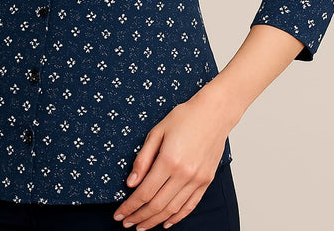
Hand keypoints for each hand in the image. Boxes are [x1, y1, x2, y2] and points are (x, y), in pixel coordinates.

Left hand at [112, 89, 232, 229]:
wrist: (214, 114)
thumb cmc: (185, 117)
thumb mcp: (157, 132)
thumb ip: (143, 158)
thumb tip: (131, 182)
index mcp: (168, 160)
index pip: (144, 192)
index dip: (130, 206)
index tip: (119, 214)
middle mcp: (184, 174)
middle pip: (157, 205)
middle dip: (139, 217)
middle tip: (127, 223)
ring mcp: (197, 180)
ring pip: (172, 209)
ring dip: (155, 221)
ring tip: (142, 226)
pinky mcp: (206, 181)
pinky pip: (190, 206)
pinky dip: (177, 217)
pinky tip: (166, 222)